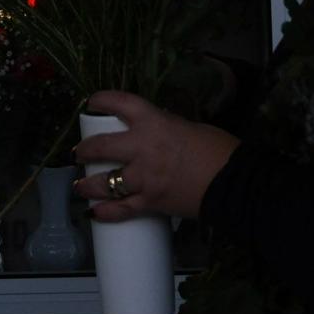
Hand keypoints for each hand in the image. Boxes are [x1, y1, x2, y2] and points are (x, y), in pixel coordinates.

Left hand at [70, 90, 239, 222]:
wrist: (234, 183)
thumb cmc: (219, 150)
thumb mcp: (189, 126)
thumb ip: (167, 127)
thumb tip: (156, 132)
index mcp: (154, 121)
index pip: (119, 103)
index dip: (101, 100)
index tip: (92, 102)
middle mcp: (142, 147)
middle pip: (101, 146)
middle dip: (85, 150)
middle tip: (79, 153)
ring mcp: (144, 178)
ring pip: (105, 182)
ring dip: (88, 185)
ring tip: (80, 186)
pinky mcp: (151, 203)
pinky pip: (121, 210)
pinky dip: (106, 213)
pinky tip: (95, 214)